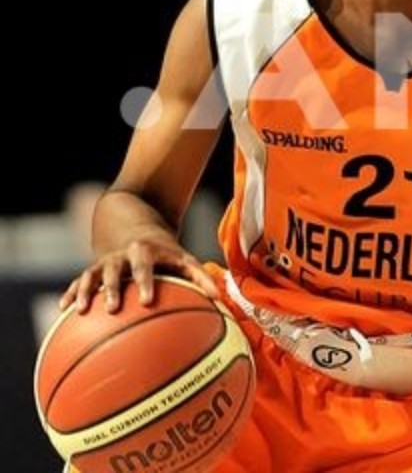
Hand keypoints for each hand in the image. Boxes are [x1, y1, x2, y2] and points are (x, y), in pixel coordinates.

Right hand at [58, 236, 218, 313]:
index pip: (146, 266)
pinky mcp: (92, 270)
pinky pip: (79, 281)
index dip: (146, 282)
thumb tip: (220, 299)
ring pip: (92, 274)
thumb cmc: (168, 254)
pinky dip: (71, 293)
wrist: (138, 229)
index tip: (148, 301)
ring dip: (86, 291)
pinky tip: (63, 310)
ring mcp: (105, 262)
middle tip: (112, 309)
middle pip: (115, 269)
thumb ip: (201, 277)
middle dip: (113, 288)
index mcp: (146, 252)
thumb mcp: (185, 259)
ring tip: (80, 311)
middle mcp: (122, 255)